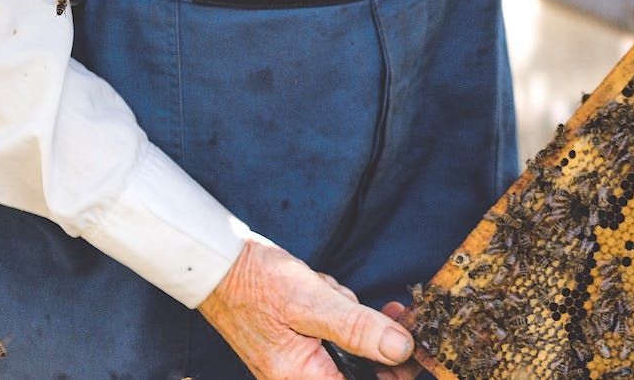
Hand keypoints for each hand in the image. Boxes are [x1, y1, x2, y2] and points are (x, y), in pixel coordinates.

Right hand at [199, 237, 421, 378]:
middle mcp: (300, 377)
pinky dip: (337, 310)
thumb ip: (356, 328)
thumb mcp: (312, 301)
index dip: (391, 372)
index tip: (413, 351)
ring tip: (328, 290)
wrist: (220, 264)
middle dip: (370, 336)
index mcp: (302, 378)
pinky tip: (324, 290)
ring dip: (351, 316)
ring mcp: (299, 361)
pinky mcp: (300, 344)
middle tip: (390, 311)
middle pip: (360, 369)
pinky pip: (334, 333)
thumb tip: (399, 349)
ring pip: (351, 347)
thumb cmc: (256, 283)